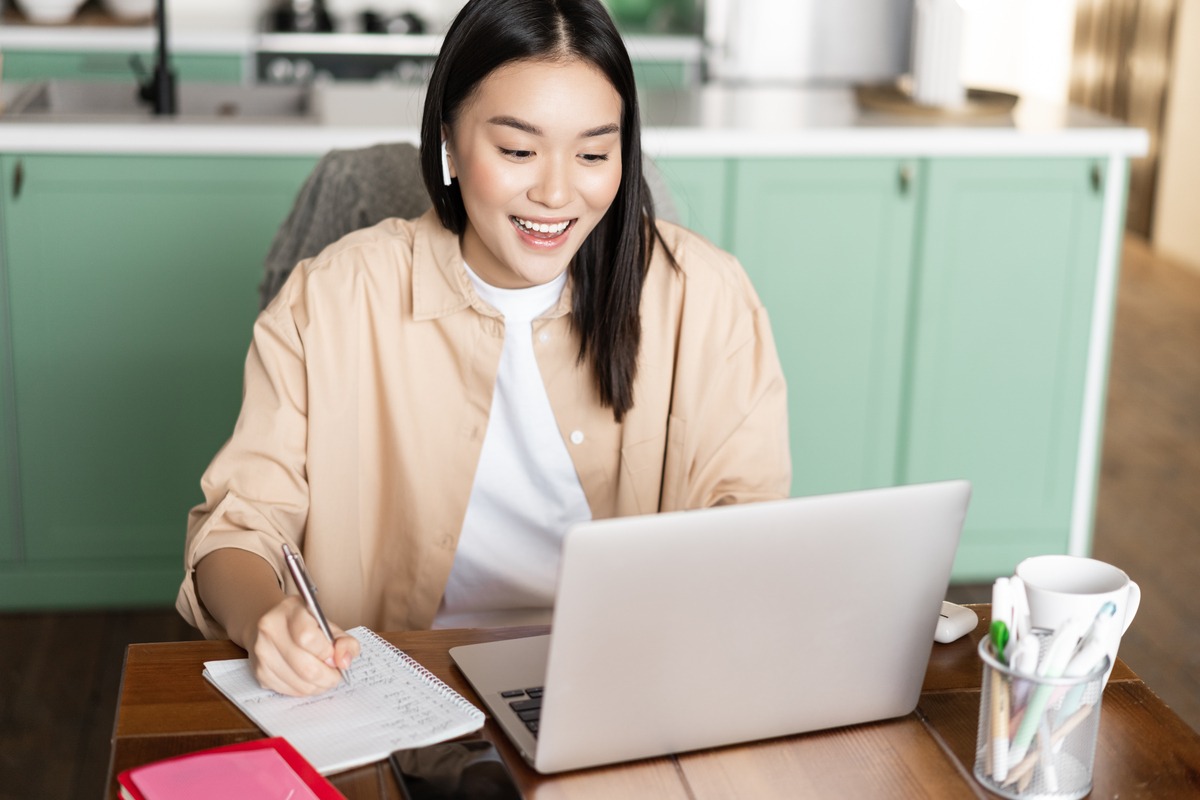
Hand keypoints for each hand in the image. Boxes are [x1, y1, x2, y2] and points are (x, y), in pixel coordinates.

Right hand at [245, 595, 360, 695]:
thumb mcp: (329, 625)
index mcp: (290, 610)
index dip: (327, 653)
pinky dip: (305, 689)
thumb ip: (345, 641)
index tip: (334, 656)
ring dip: (319, 686)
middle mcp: (271, 630)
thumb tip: (344, 661)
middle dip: (328, 676)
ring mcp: (263, 653)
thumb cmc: (304, 625)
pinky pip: (290, 691)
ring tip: (324, 677)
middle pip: (305, 667)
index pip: (308, 637)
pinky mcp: (260, 673)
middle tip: (335, 674)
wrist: (272, 626)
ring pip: (299, 684)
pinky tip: (309, 679)